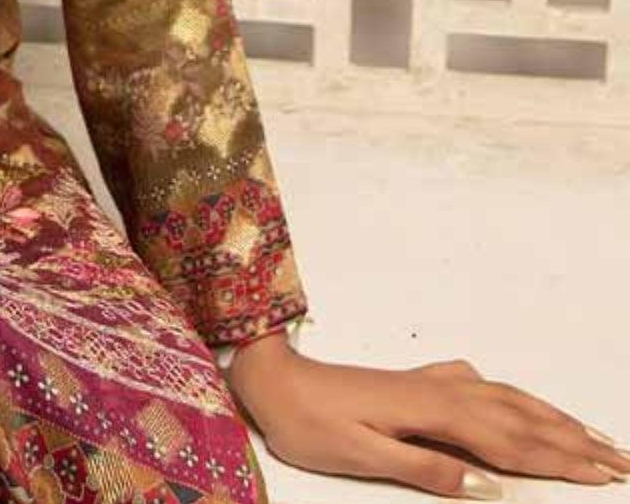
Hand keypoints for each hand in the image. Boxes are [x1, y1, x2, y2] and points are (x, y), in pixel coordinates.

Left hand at [225, 332, 629, 496]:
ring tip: (590, 435)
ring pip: (505, 400)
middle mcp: (440, 391)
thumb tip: (488, 488)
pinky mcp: (416, 385)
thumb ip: (425, 469)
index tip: (605, 475)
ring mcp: (429, 384)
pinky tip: (515, 402)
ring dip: (551, 417)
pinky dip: (514, 400)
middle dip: (572, 440)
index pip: (510, 443)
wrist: (274, 380)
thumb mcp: (361, 455)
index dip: (559, 461)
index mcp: (432, 412)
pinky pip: (482, 391)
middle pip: (520, 417)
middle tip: (621, 460)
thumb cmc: (311, 424)